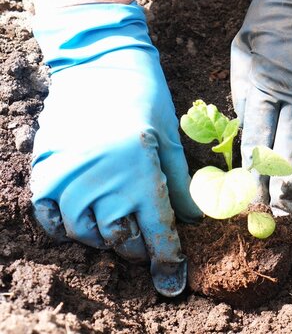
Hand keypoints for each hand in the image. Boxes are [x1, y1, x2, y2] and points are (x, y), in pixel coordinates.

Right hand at [30, 2, 200, 296]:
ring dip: (106, 236)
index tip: (173, 280)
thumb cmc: (145, 98)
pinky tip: (84, 218)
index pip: (156, 232)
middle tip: (147, 236)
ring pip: (86, 233)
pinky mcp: (45, 170)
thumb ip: (181, 186)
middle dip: (139, 245)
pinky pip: (49, 217)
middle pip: (121, 238)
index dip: (167, 260)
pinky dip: (66, 226)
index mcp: (139, 171)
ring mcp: (68, 176)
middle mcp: (102, 179)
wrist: (99, 64)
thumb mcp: (171, 140)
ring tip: (118, 223)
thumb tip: (192, 220)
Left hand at [231, 0, 291, 218]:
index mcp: (264, 86)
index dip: (254, 178)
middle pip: (291, 154)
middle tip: (284, 215)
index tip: (252, 203)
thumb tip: (250, 135)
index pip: (257, 144)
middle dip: (285, 190)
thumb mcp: (244, 52)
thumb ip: (246, 95)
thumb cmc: (273, 18)